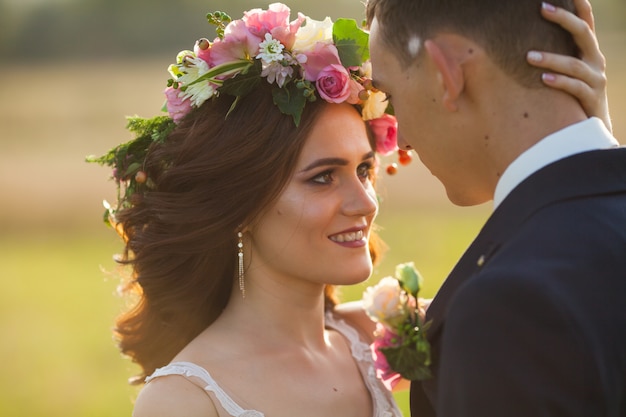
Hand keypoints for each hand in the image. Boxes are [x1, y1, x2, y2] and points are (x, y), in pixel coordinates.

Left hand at [527, 0, 611, 131]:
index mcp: (588, 51)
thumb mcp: (566, 72)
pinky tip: (543, 79)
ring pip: (574, 64)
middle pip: (583, 33)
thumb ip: (554, 56)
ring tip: (528, 57)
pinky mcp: (592, 98)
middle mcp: (594, 60)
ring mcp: (595, 79)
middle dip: (563, 19)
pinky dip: (559, 82)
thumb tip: (521, 45)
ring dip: (551, 58)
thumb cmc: (571, 96)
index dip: (580, 6)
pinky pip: (575, 87)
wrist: (591, 127)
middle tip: (542, 8)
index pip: (586, 22)